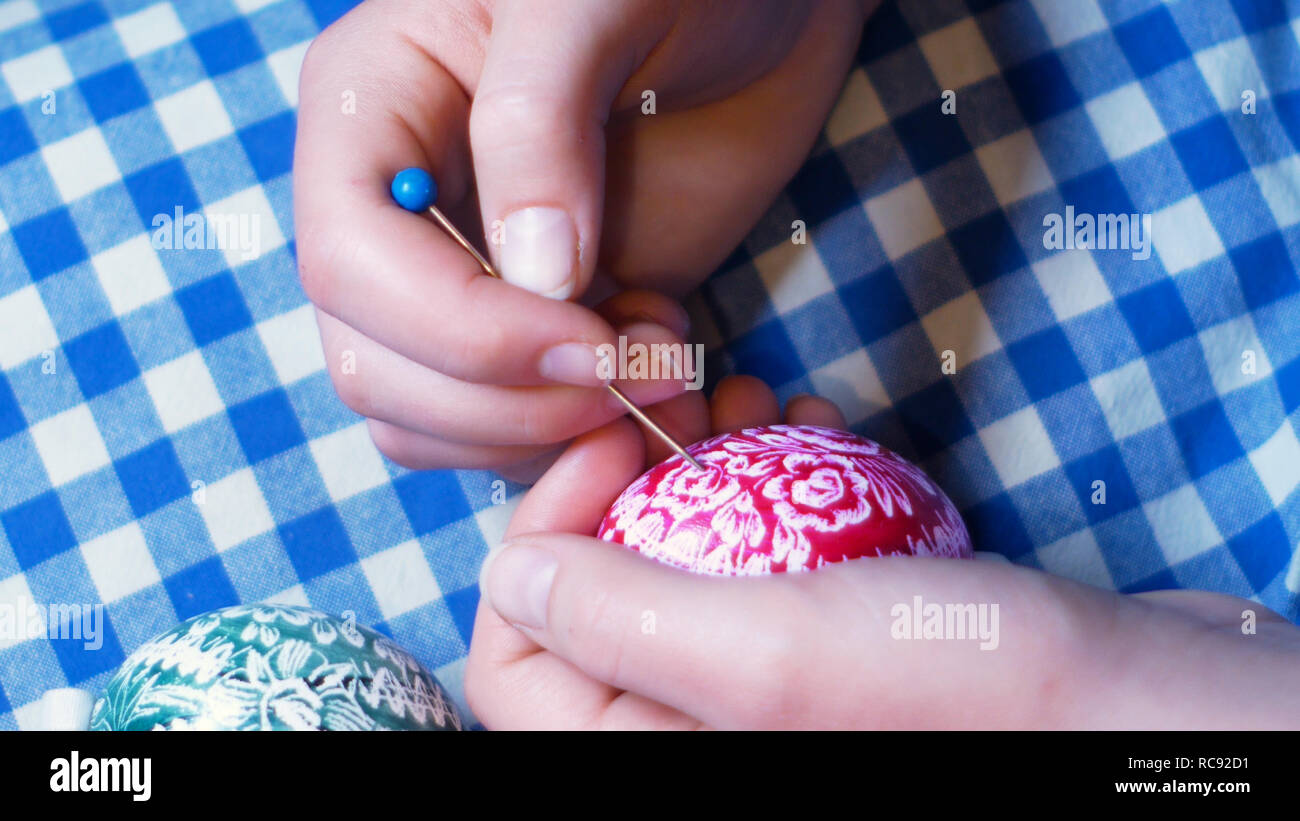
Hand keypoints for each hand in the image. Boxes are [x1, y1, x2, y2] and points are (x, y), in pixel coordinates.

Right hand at [293, 0, 871, 478]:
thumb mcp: (591, 3)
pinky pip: (513, 432)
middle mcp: (393, 212)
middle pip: (374, 366)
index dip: (461, 331)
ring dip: (543, 433)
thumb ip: (538, 123)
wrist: (761, 14)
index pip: (350, 261)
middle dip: (505, 402)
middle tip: (638, 376)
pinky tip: (662, 376)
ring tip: (659, 365)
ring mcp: (462, 283)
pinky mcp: (536, 331)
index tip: (589, 343)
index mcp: (371, 113)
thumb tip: (530, 276)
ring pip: (428, 420)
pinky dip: (580, 440)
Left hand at [466, 378, 1299, 728]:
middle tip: (684, 397)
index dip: (538, 542)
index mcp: (648, 752)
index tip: (608, 449)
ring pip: (674, 559)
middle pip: (594, 599)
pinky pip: (756, 552)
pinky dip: (770, 478)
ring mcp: (759, 683)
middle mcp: (691, 727)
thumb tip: (508, 577)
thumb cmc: (957, 686)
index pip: (513, 667)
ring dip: (699, 463)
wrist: (1130, 697)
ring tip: (748, 394)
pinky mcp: (821, 637)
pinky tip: (807, 421)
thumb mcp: (765, 653)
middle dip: (626, 481)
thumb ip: (616, 619)